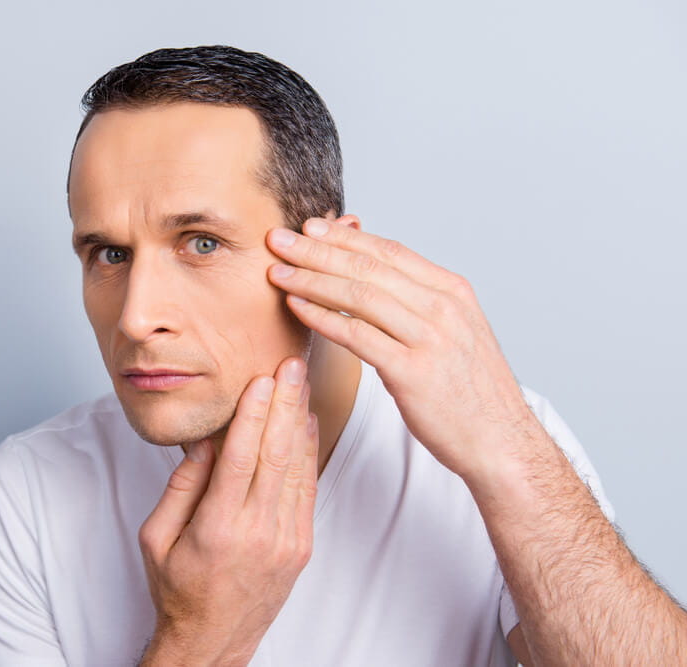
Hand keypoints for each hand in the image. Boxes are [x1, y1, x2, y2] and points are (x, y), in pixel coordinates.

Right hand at [137, 357, 318, 665]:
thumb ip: (181, 487)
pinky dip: (309, 452)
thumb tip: (204, 441)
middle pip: (276, 454)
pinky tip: (306, 423)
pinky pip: (307, 489)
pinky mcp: (300, 545)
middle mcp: (257, 532)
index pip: (241, 458)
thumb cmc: (178, 588)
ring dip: (300, 419)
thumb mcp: (157, 538)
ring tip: (302, 381)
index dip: (254, 414)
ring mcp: (285, 540)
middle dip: (285, 403)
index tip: (262, 378)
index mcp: (217, 528)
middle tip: (291, 363)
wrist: (213, 641)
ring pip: (297, 467)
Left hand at [266, 215, 537, 481]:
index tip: (310, 227)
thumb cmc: (470, 392)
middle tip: (279, 239)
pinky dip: (322, 317)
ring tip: (278, 272)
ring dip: (312, 279)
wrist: (500, 442)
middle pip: (368, 266)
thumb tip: (376, 278)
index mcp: (453, 291)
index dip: (345, 236)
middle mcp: (443, 307)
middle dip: (317, 249)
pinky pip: (357, 336)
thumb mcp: (454, 332)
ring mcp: (430, 338)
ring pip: (359, 295)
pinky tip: (297, 307)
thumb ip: (418, 302)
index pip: (389, 251)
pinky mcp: (412, 371)